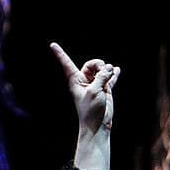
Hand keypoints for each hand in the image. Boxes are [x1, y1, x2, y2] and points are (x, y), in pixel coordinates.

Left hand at [50, 42, 119, 169]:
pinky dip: (113, 74)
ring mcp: (95, 85)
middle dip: (99, 65)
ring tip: (111, 74)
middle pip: (92, 64)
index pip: (66, 63)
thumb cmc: (91, 110)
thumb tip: (110, 67)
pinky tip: (117, 70)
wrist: (97, 124)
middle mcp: (84, 81)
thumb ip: (102, 77)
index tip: (52, 44)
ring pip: (102, 69)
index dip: (60, 53)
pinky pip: (109, 78)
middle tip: (104, 72)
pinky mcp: (105, 89)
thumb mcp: (95, 91)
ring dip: (108, 70)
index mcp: (75, 80)